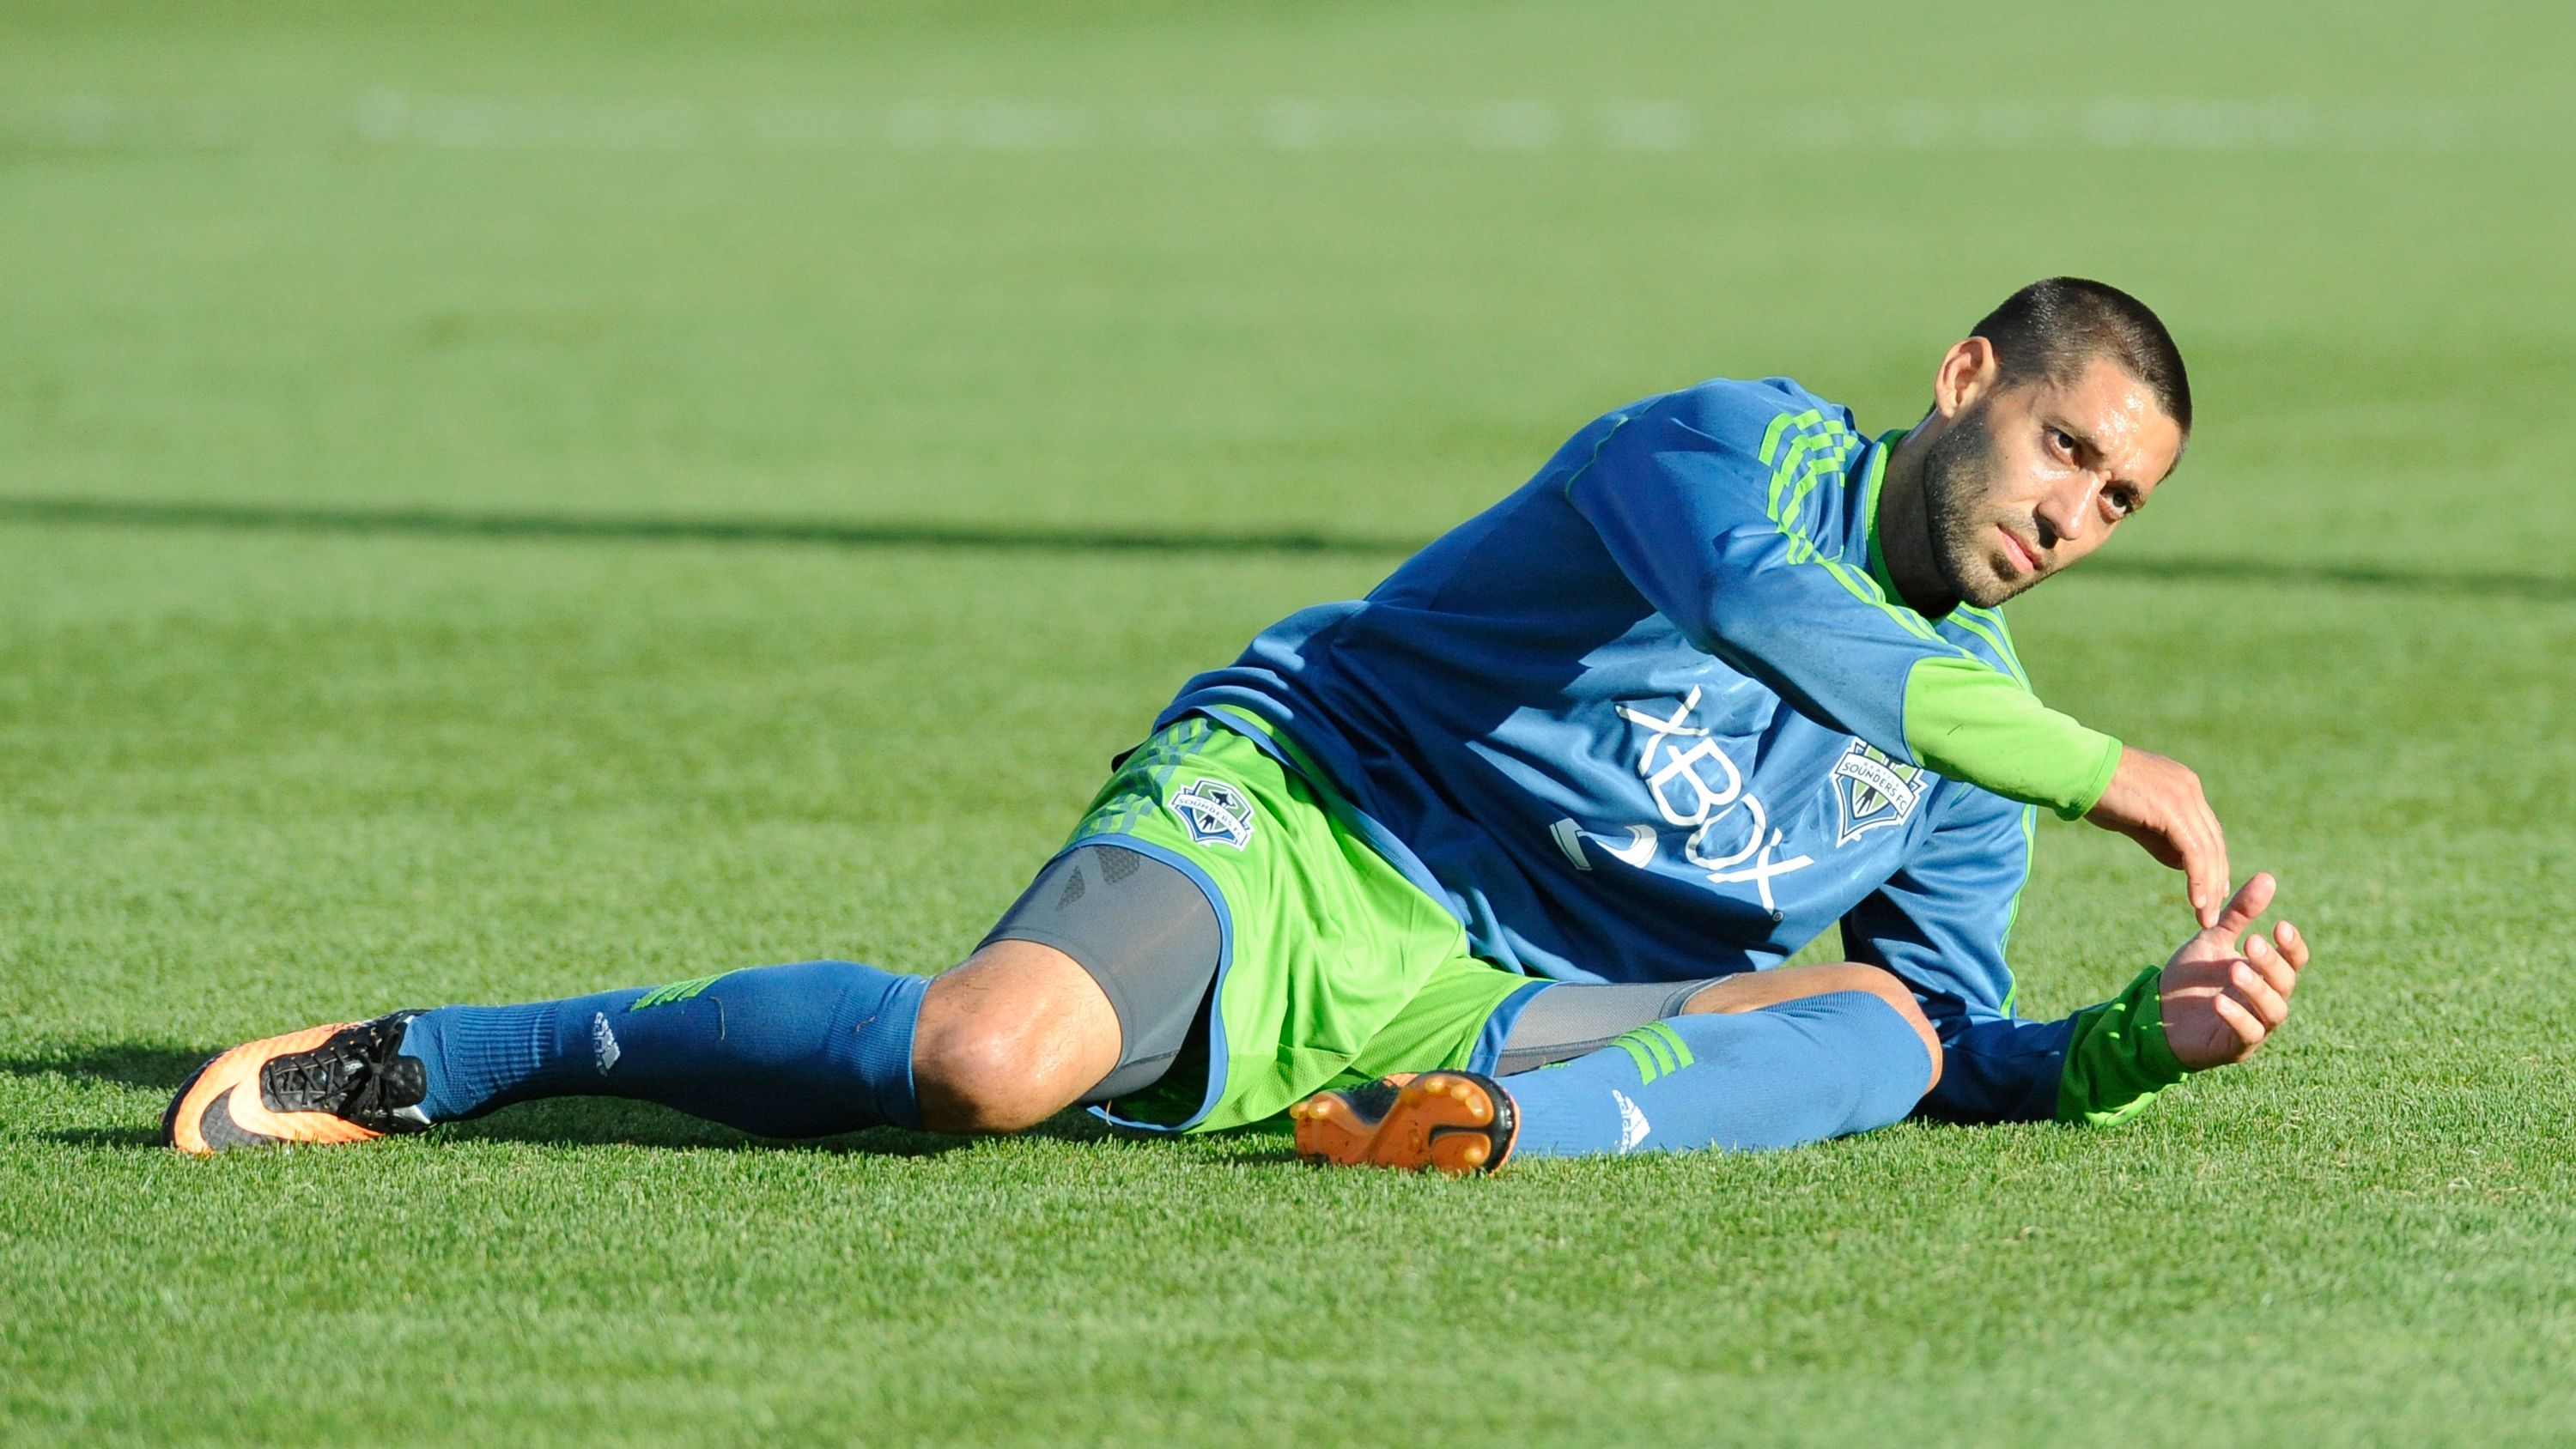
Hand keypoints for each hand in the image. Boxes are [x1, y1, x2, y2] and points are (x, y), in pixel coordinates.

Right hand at [2086, 746, 2229, 927]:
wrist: (2078, 770)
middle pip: (2214, 840)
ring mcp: (2184, 797)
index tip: (2213, 890)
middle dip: (2216, 878)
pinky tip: (2197, 901)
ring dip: (2210, 886)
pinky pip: (2194, 851)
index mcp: (2183, 786)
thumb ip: (2158, 838)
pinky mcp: (2172, 809)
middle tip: (2213, 910)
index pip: (2208, 830)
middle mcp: (2190, 789)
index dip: (2214, 862)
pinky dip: (2198, 879)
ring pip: (2208, 849)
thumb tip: (2181, 864)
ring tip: (2206, 915)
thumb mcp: (2133, 818)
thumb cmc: (2096, 791)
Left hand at [2158, 872, 2311, 1070]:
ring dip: (2258, 989)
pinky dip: (2237, 1018)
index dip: (2292, 946)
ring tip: (2236, 969)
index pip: (2294, 961)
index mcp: (2266, 975)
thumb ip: (2240, 913)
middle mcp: (2266, 1000)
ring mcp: (2255, 1026)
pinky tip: (2220, 1001)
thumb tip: (2268, 877)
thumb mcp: (2213, 939)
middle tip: (2252, 942)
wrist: (2155, 1010)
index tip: (2279, 925)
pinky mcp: (2235, 1047)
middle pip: (2286, 984)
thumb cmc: (2191, 976)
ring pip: (2274, 1011)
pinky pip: (2246, 1034)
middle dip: (2272, 963)